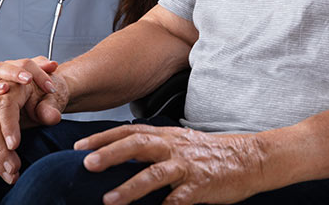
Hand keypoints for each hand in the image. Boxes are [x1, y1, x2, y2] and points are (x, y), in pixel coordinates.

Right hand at [0, 56, 58, 124]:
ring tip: (4, 90)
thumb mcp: (27, 77)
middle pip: (5, 68)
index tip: (51, 88)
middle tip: (28, 79)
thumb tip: (54, 64)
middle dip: (16, 73)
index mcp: (12, 67)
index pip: (27, 64)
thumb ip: (40, 70)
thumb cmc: (9, 86)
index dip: (40, 75)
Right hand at [0, 74, 68, 182]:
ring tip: (12, 175)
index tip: (14, 145)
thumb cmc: (49, 93)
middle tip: (15, 167)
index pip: (6, 106)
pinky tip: (5, 173)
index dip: (8, 126)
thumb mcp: (54, 96)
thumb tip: (52, 117)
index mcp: (15, 87)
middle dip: (0, 148)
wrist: (44, 92)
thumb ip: (51, 106)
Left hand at [75, 124, 269, 204]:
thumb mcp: (180, 143)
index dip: (103, 137)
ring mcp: (188, 167)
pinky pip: (179, 199)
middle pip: (138, 144)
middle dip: (110, 154)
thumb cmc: (211, 153)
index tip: (79, 146)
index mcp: (167, 136)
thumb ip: (154, 147)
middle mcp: (174, 147)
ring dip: (130, 187)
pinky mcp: (201, 186)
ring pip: (154, 174)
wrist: (249, 158)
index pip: (129, 131)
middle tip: (86, 164)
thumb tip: (120, 154)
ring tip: (109, 200)